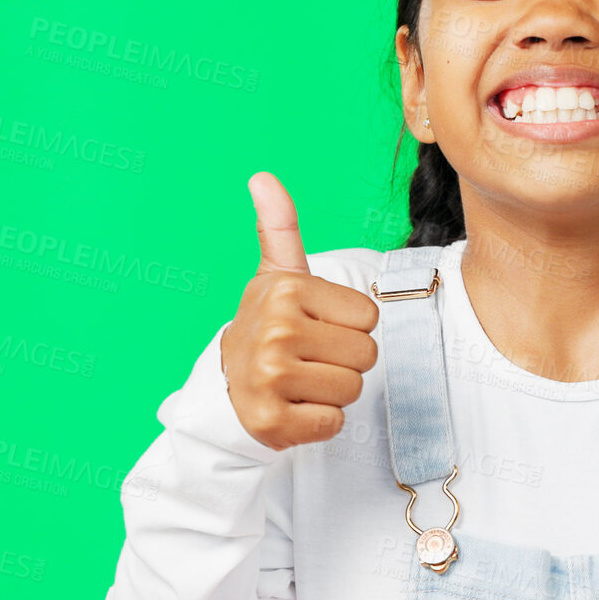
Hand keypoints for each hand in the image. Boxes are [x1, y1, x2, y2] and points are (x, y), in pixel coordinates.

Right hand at [221, 171, 380, 450]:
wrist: (228, 382)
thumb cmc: (270, 323)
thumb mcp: (279, 274)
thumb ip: (280, 225)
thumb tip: (262, 176)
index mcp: (286, 290)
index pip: (370, 317)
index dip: (350, 326)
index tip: (316, 326)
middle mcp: (275, 331)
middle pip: (366, 355)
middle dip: (345, 360)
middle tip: (309, 356)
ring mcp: (269, 378)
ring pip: (353, 389)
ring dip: (334, 391)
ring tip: (301, 380)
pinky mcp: (270, 422)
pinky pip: (333, 423)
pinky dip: (320, 421)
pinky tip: (294, 407)